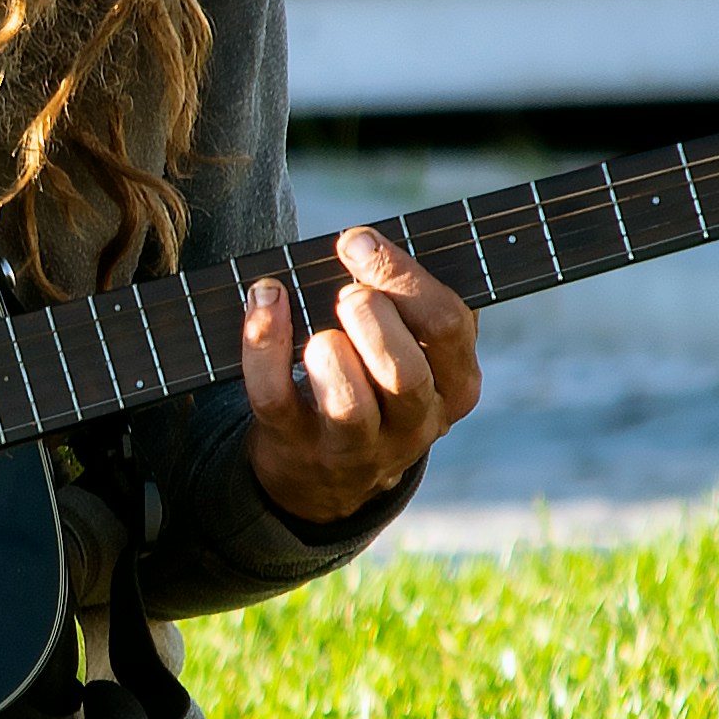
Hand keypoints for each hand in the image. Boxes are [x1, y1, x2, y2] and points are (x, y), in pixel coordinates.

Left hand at [240, 227, 479, 524]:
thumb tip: (364, 243)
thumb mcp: (415, 351)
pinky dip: (263, 345)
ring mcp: (354, 445)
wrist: (325, 475)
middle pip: (406, 374)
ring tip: (319, 330)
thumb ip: (408, 301)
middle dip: (374, 319)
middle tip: (347, 293)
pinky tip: (263, 302)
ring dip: (328, 352)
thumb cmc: (374, 379)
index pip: (448, 325)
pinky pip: (275, 398)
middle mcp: (413, 423)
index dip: (405, 277)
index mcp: (454, 386)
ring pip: (348, 404)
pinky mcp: (296, 447)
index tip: (360, 243)